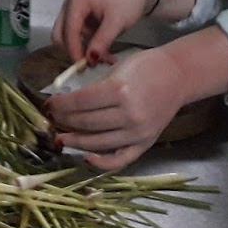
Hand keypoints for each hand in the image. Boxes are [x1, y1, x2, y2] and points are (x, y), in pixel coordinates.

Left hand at [45, 47, 184, 170]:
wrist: (178, 76)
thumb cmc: (146, 66)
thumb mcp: (117, 68)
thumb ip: (95, 87)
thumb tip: (68, 101)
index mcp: (119, 90)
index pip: (81, 102)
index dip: (60, 105)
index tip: (48, 104)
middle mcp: (128, 114)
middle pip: (87, 122)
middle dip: (64, 121)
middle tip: (51, 119)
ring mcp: (138, 132)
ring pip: (98, 142)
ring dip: (75, 141)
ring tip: (60, 137)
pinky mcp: (146, 143)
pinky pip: (121, 159)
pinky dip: (102, 162)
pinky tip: (86, 157)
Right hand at [52, 0, 160, 63]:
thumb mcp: (117, 22)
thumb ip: (102, 41)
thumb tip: (89, 60)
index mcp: (76, 0)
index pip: (68, 30)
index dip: (73, 50)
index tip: (83, 67)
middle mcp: (70, 5)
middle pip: (61, 34)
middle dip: (74, 51)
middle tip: (91, 64)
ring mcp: (75, 11)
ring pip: (71, 38)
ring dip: (84, 50)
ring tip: (106, 59)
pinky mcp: (82, 18)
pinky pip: (80, 37)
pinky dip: (89, 46)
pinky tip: (105, 53)